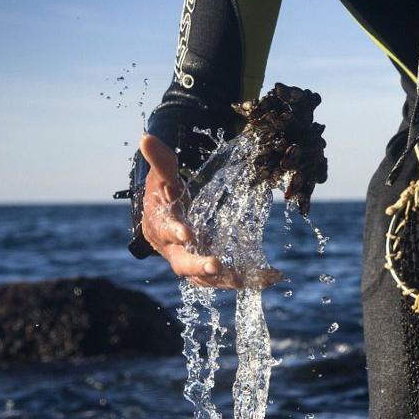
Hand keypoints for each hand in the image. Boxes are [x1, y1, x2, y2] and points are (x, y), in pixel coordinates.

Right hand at [138, 134, 282, 289]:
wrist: (165, 219)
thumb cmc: (165, 196)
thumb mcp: (164, 177)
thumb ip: (160, 162)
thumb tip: (146, 138)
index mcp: (161, 228)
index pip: (166, 231)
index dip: (175, 233)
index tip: (187, 233)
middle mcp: (175, 251)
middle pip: (183, 264)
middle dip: (199, 266)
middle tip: (216, 266)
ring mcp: (194, 262)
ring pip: (206, 278)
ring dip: (225, 280)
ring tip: (246, 280)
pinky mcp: (212, 268)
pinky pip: (229, 277)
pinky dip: (251, 278)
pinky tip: (272, 275)